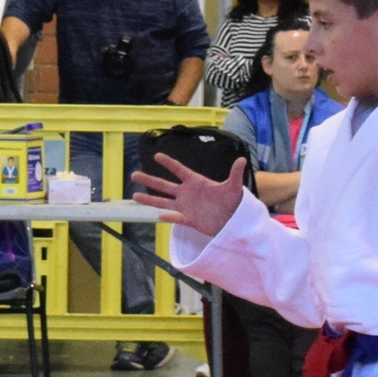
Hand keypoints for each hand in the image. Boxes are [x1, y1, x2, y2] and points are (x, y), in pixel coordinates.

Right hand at [128, 152, 248, 234]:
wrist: (233, 220)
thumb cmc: (233, 201)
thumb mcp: (234, 187)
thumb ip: (235, 174)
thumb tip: (242, 160)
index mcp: (196, 182)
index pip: (179, 170)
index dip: (169, 163)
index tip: (157, 156)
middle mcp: (187, 193)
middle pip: (164, 185)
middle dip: (150, 180)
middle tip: (134, 175)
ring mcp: (186, 207)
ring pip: (164, 202)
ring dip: (150, 199)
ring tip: (135, 196)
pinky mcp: (189, 220)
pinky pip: (175, 218)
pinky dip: (169, 217)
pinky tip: (158, 216)